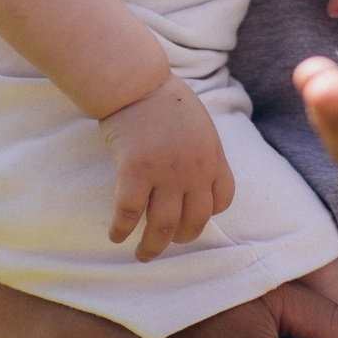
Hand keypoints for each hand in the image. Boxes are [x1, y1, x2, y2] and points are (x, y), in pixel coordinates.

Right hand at [99, 75, 234, 261]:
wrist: (138, 83)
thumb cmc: (166, 99)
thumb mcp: (200, 125)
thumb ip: (201, 152)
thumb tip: (195, 171)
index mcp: (213, 158)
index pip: (222, 200)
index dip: (208, 214)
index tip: (193, 217)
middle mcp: (194, 172)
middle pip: (193, 221)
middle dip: (181, 238)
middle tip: (168, 244)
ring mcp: (165, 174)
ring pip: (162, 226)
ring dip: (152, 246)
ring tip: (144, 254)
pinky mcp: (135, 173)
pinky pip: (128, 213)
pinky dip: (121, 229)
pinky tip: (116, 236)